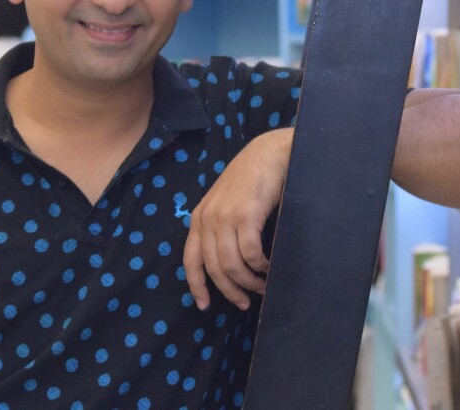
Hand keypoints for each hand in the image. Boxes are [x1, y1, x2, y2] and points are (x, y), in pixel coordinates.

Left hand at [183, 128, 292, 310]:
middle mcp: (207, 219)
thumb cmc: (252, 180)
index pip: (191, 260)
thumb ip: (220, 228)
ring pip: (231, 265)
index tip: (204, 305)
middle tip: (244, 303)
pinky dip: (259, 266)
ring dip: (247, 282)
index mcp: (199, 218)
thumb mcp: (225, 204)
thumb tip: (228, 265)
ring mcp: (225, 217)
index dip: (196, 286)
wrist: (269, 154)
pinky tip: (268, 267)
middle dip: (229, 290)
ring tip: (261, 287)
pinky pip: (250, 253)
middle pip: (213, 268)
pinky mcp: (246, 215)